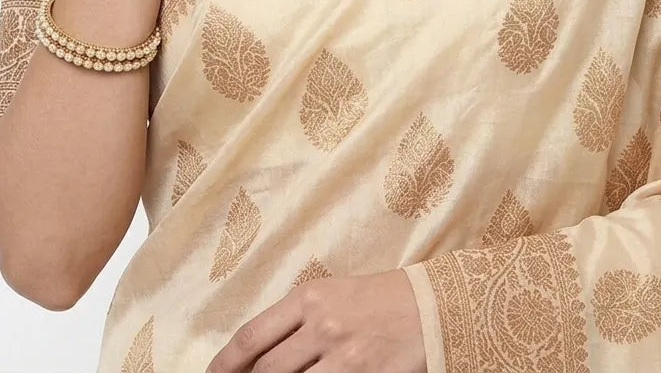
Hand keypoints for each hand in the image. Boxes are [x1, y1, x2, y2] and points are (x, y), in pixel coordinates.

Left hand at [205, 268, 426, 372]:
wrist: (435, 306)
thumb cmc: (382, 299)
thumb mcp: (336, 295)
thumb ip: (298, 322)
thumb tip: (260, 359)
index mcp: (310, 297)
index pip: (252, 335)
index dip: (225, 364)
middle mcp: (322, 325)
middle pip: (268, 370)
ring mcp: (344, 356)